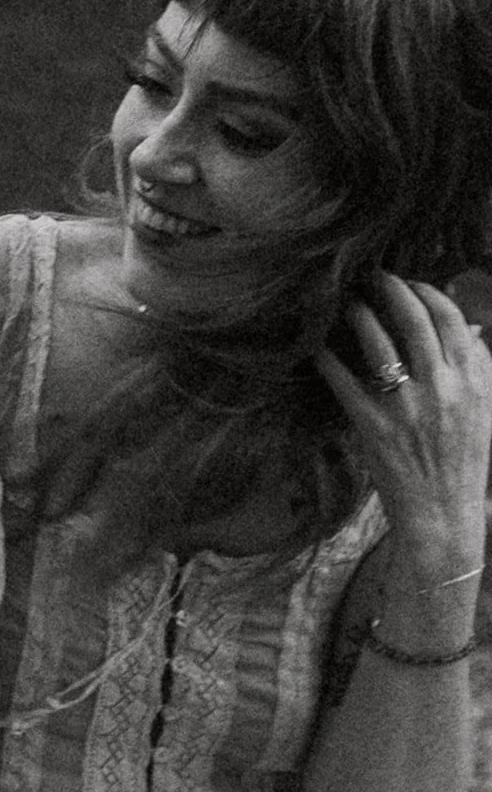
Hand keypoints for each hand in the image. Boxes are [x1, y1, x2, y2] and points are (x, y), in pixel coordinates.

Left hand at [316, 274, 491, 581]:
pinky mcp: (374, 428)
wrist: (443, 514)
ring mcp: (407, 406)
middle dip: (389, 289)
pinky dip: (329, 361)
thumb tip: (469, 328)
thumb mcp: (483, 410)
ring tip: (345, 301)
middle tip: (371, 276)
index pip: (448, 317)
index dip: (425, 292)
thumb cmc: (464, 462)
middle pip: (413, 319)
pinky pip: (346, 383)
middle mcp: (443, 386)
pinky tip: (316, 347)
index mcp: (474, 378)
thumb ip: (478, 366)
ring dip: (358, 315)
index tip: (408, 282)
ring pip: (379, 343)